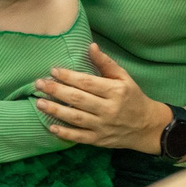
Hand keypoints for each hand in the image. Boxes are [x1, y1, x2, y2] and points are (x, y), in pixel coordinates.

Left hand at [34, 45, 168, 149]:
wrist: (146, 126)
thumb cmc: (132, 97)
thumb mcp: (124, 77)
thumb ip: (106, 63)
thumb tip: (91, 46)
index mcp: (115, 91)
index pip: (88, 83)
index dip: (69, 77)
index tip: (53, 71)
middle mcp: (109, 109)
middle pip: (78, 99)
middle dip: (57, 91)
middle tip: (39, 84)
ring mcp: (103, 126)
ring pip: (76, 118)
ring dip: (56, 110)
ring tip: (39, 103)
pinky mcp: (99, 140)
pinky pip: (80, 137)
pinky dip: (65, 133)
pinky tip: (51, 127)